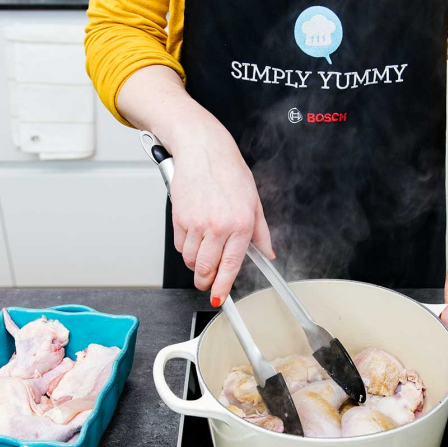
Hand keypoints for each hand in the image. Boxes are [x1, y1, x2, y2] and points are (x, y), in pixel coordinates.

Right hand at [168, 116, 274, 304]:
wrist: (202, 149)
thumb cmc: (228, 171)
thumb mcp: (253, 201)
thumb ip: (261, 232)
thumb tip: (268, 253)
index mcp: (241, 224)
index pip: (231, 265)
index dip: (222, 286)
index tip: (218, 297)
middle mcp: (218, 225)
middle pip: (205, 269)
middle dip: (205, 281)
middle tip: (207, 281)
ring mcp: (197, 222)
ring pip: (190, 260)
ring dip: (195, 263)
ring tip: (203, 250)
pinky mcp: (179, 217)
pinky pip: (179, 245)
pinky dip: (185, 246)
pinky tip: (193, 234)